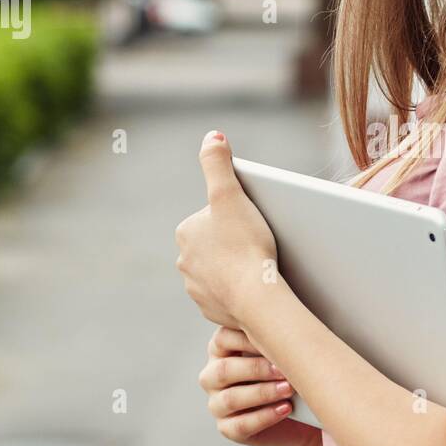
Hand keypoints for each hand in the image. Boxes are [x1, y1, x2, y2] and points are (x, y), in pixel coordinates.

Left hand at [175, 129, 280, 328]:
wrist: (257, 297)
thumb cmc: (245, 244)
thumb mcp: (231, 194)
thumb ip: (217, 162)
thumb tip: (212, 136)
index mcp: (185, 232)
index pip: (215, 216)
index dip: (237, 216)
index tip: (253, 222)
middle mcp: (184, 261)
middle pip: (217, 243)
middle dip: (235, 242)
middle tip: (260, 242)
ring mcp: (197, 288)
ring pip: (221, 270)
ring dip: (237, 267)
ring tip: (260, 265)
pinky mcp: (211, 309)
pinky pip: (226, 294)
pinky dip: (240, 290)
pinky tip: (256, 286)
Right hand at [199, 325, 324, 445]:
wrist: (298, 413)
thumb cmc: (285, 373)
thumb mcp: (279, 352)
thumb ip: (274, 339)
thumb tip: (291, 324)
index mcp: (221, 350)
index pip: (223, 339)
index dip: (247, 339)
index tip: (275, 340)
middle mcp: (213, 376)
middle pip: (224, 370)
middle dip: (256, 369)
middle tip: (284, 369)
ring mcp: (217, 403)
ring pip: (231, 399)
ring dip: (262, 393)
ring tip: (288, 389)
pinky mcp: (227, 428)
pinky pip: (241, 425)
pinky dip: (265, 416)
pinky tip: (285, 409)